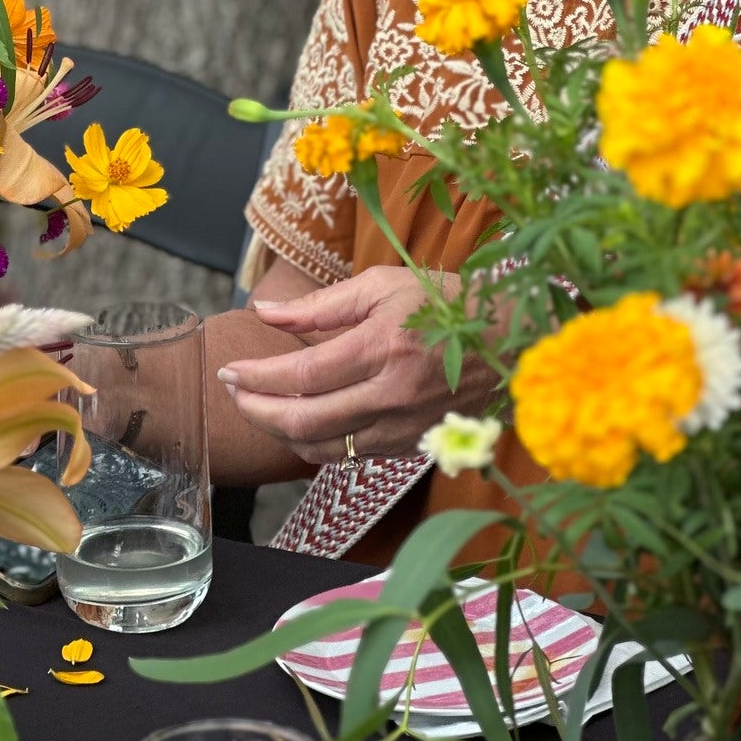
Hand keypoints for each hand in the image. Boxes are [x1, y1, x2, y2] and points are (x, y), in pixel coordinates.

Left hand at [215, 265, 496, 467]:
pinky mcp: (413, 445)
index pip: (302, 374)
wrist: (512, 338)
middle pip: (306, 421)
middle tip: (232, 395)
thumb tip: (265, 314)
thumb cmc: (446, 301)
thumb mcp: (382, 285)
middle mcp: (392, 395)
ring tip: (260, 410)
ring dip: (282, 434)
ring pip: (325, 448)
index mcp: (383, 347)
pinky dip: (319, 444)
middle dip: (257, 412)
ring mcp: (405, 427)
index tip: (228, 372)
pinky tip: (303, 424)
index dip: (257, 377)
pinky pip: (353, 455)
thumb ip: (320, 305)